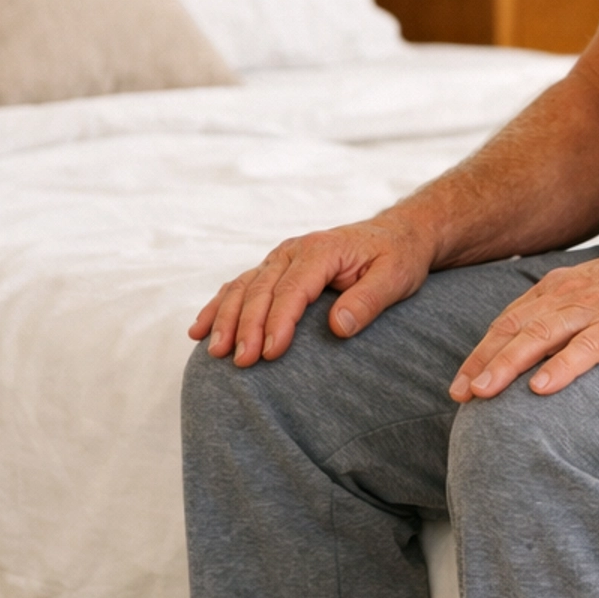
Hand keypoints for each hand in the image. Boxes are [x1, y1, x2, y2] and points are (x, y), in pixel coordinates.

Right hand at [191, 210, 438, 365]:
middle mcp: (294, 250)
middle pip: (261, 290)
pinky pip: (240, 286)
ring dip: (225, 319)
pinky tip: (200, 330)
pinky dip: (219, 307)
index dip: (279, 322)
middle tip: (241, 363)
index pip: (293, 290)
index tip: (271, 354)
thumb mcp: (395, 278)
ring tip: (215, 352)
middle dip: (247, 328)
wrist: (397, 235)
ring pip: (243, 288)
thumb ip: (368, 301)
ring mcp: (280, 258)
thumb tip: (338, 327)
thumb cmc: (397, 258)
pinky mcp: (275, 268)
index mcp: (321, 250)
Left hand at [451, 248, 598, 400]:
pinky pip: (587, 346)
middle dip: (483, 361)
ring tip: (482, 393)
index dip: (483, 350)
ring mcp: (598, 307)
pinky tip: (541, 388)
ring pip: (541, 336)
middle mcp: (573, 293)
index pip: (512, 319)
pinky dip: (562, 367)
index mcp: (564, 287)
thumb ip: (571, 313)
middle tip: (458, 394)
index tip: (462, 381)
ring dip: (507, 364)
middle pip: (516, 328)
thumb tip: (544, 346)